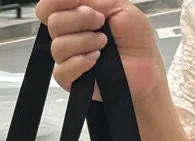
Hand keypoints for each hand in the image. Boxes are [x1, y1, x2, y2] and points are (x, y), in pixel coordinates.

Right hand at [35, 0, 165, 101]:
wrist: (146, 68)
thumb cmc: (135, 39)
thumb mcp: (117, 5)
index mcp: (75, 14)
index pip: (48, 6)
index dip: (57, 1)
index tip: (78, 2)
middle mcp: (69, 34)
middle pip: (53, 23)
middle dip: (80, 20)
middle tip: (100, 23)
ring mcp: (68, 58)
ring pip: (58, 47)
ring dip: (84, 42)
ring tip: (103, 44)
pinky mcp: (71, 79)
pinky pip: (62, 71)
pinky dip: (79, 63)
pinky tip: (95, 60)